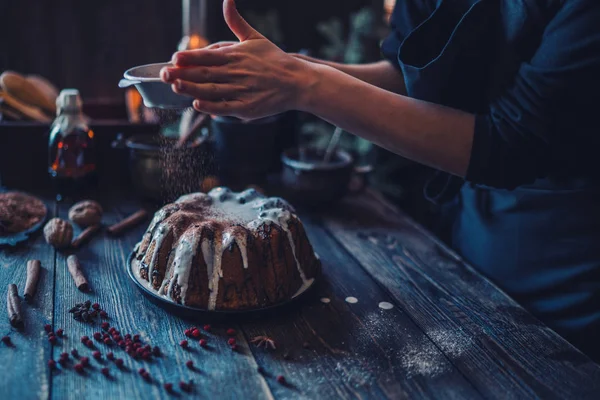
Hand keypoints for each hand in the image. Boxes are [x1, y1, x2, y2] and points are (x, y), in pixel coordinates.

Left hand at [161, 0, 316, 119]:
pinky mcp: (247, 108)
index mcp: (236, 56)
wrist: (296, 82)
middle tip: (164, 74)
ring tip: (175, 87)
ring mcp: (241, 91)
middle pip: (205, 74)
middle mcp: (237, 73)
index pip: (208, 56)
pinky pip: (225, 107)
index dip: (190, 57)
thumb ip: (236, 21)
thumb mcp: (254, 37)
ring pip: (212, 90)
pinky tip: (197, 104)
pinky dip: (211, 107)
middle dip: (183, 74)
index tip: (174, 58)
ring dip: (192, 89)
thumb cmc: (274, 60)